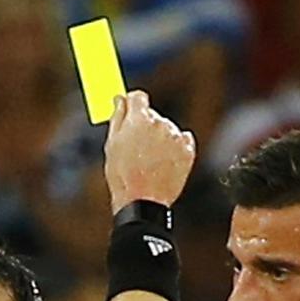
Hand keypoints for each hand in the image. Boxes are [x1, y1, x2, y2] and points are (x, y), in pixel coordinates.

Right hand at [104, 90, 195, 212]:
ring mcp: (176, 137)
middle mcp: (160, 123)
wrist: (143, 203)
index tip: (130, 113)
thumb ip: (117, 118)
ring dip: (160, 140)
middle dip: (144, 127)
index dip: (132, 104)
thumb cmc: (123, 177)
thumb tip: (120, 99)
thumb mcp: (112, 145)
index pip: (138, 97)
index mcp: (139, 119)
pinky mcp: (188, 150)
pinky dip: (175, 148)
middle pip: (152, 116)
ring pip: (166, 130)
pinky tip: (164, 163)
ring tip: (150, 162)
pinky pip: (182, 140)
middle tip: (136, 151)